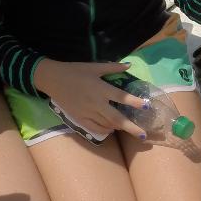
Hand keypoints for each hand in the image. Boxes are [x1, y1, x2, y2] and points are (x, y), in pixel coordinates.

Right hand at [32, 59, 147, 137]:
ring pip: (107, 124)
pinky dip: (105, 130)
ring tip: (129, 129)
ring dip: (119, 128)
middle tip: (143, 135)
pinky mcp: (79, 118)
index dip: (135, 102)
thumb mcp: (94, 67)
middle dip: (131, 128)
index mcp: (101, 89)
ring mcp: (87, 112)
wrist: (53, 79)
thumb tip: (129, 65)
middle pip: (117, 118)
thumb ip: (113, 67)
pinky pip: (94, 128)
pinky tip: (111, 130)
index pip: (122, 97)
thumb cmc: (75, 71)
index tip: (147, 107)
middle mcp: (96, 103)